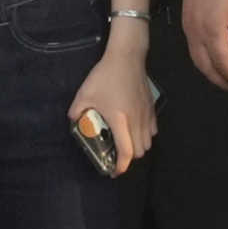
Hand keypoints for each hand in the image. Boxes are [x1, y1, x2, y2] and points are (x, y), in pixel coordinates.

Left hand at [71, 44, 156, 177]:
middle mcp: (136, 121)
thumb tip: (74, 121)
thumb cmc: (105, 76)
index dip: (121, 166)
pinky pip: (153, 129)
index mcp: (120, 121)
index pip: (126, 152)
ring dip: (139, 147)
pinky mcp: (151, 107)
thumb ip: (77, 111)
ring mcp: (146, 114)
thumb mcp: (84, 94)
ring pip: (148, 142)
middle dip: (129, 158)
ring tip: (126, 142)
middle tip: (116, 154)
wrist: (126, 57)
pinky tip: (136, 128)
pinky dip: (146, 135)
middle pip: (140, 151)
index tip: (114, 171)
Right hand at [184, 0, 227, 91]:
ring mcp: (188, 29)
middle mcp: (197, 33)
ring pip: (197, 61)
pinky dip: (203, 62)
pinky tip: (212, 62)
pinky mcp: (185, 23)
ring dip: (210, 74)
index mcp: (213, 30)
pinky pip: (193, 50)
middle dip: (221, 80)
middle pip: (206, 67)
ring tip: (225, 80)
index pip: (223, 62)